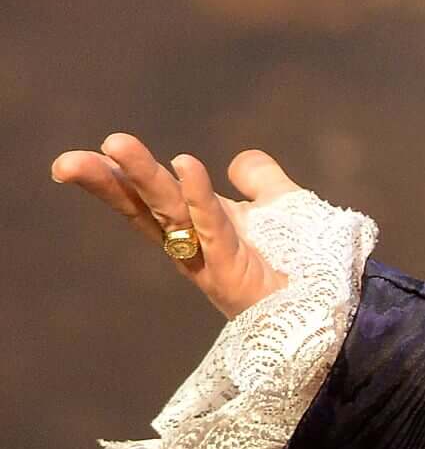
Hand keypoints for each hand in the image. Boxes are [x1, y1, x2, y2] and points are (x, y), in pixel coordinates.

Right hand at [50, 136, 300, 319]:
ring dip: (144, 176)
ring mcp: (210, 257)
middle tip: (67, 162)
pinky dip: (199, 194)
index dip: (118, 177)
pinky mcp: (233, 269)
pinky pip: (212, 226)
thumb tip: (237, 162)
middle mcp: (195, 242)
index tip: (89, 153)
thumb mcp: (281, 206)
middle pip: (144, 206)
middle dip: (107, 181)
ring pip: (169, 211)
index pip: (149, 197)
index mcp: (199, 224)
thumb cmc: (303, 262)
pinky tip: (185, 164)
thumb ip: (260, 179)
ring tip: (114, 144)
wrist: (334, 304)